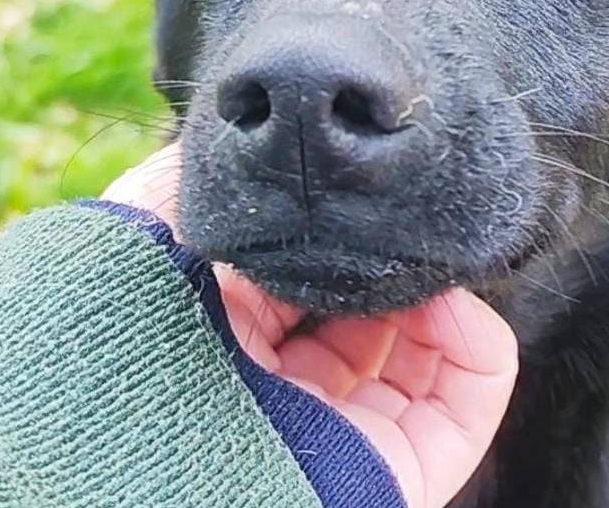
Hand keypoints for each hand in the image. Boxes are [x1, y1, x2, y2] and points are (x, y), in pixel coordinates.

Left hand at [103, 143, 517, 507]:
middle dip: (398, 258)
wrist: (137, 468)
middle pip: (373, 308)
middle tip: (412, 217)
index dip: (343, 225)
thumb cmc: (128, 348)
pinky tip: (456, 303)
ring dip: (446, 293)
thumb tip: (225, 137)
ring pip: (429, 352)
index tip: (366, 186)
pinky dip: (481, 344)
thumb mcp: (133, 240)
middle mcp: (289, 386)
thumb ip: (173, 184)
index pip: (308, 270)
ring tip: (437, 256)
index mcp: (230, 334)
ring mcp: (347, 431)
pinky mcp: (400, 471)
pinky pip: (469, 402)